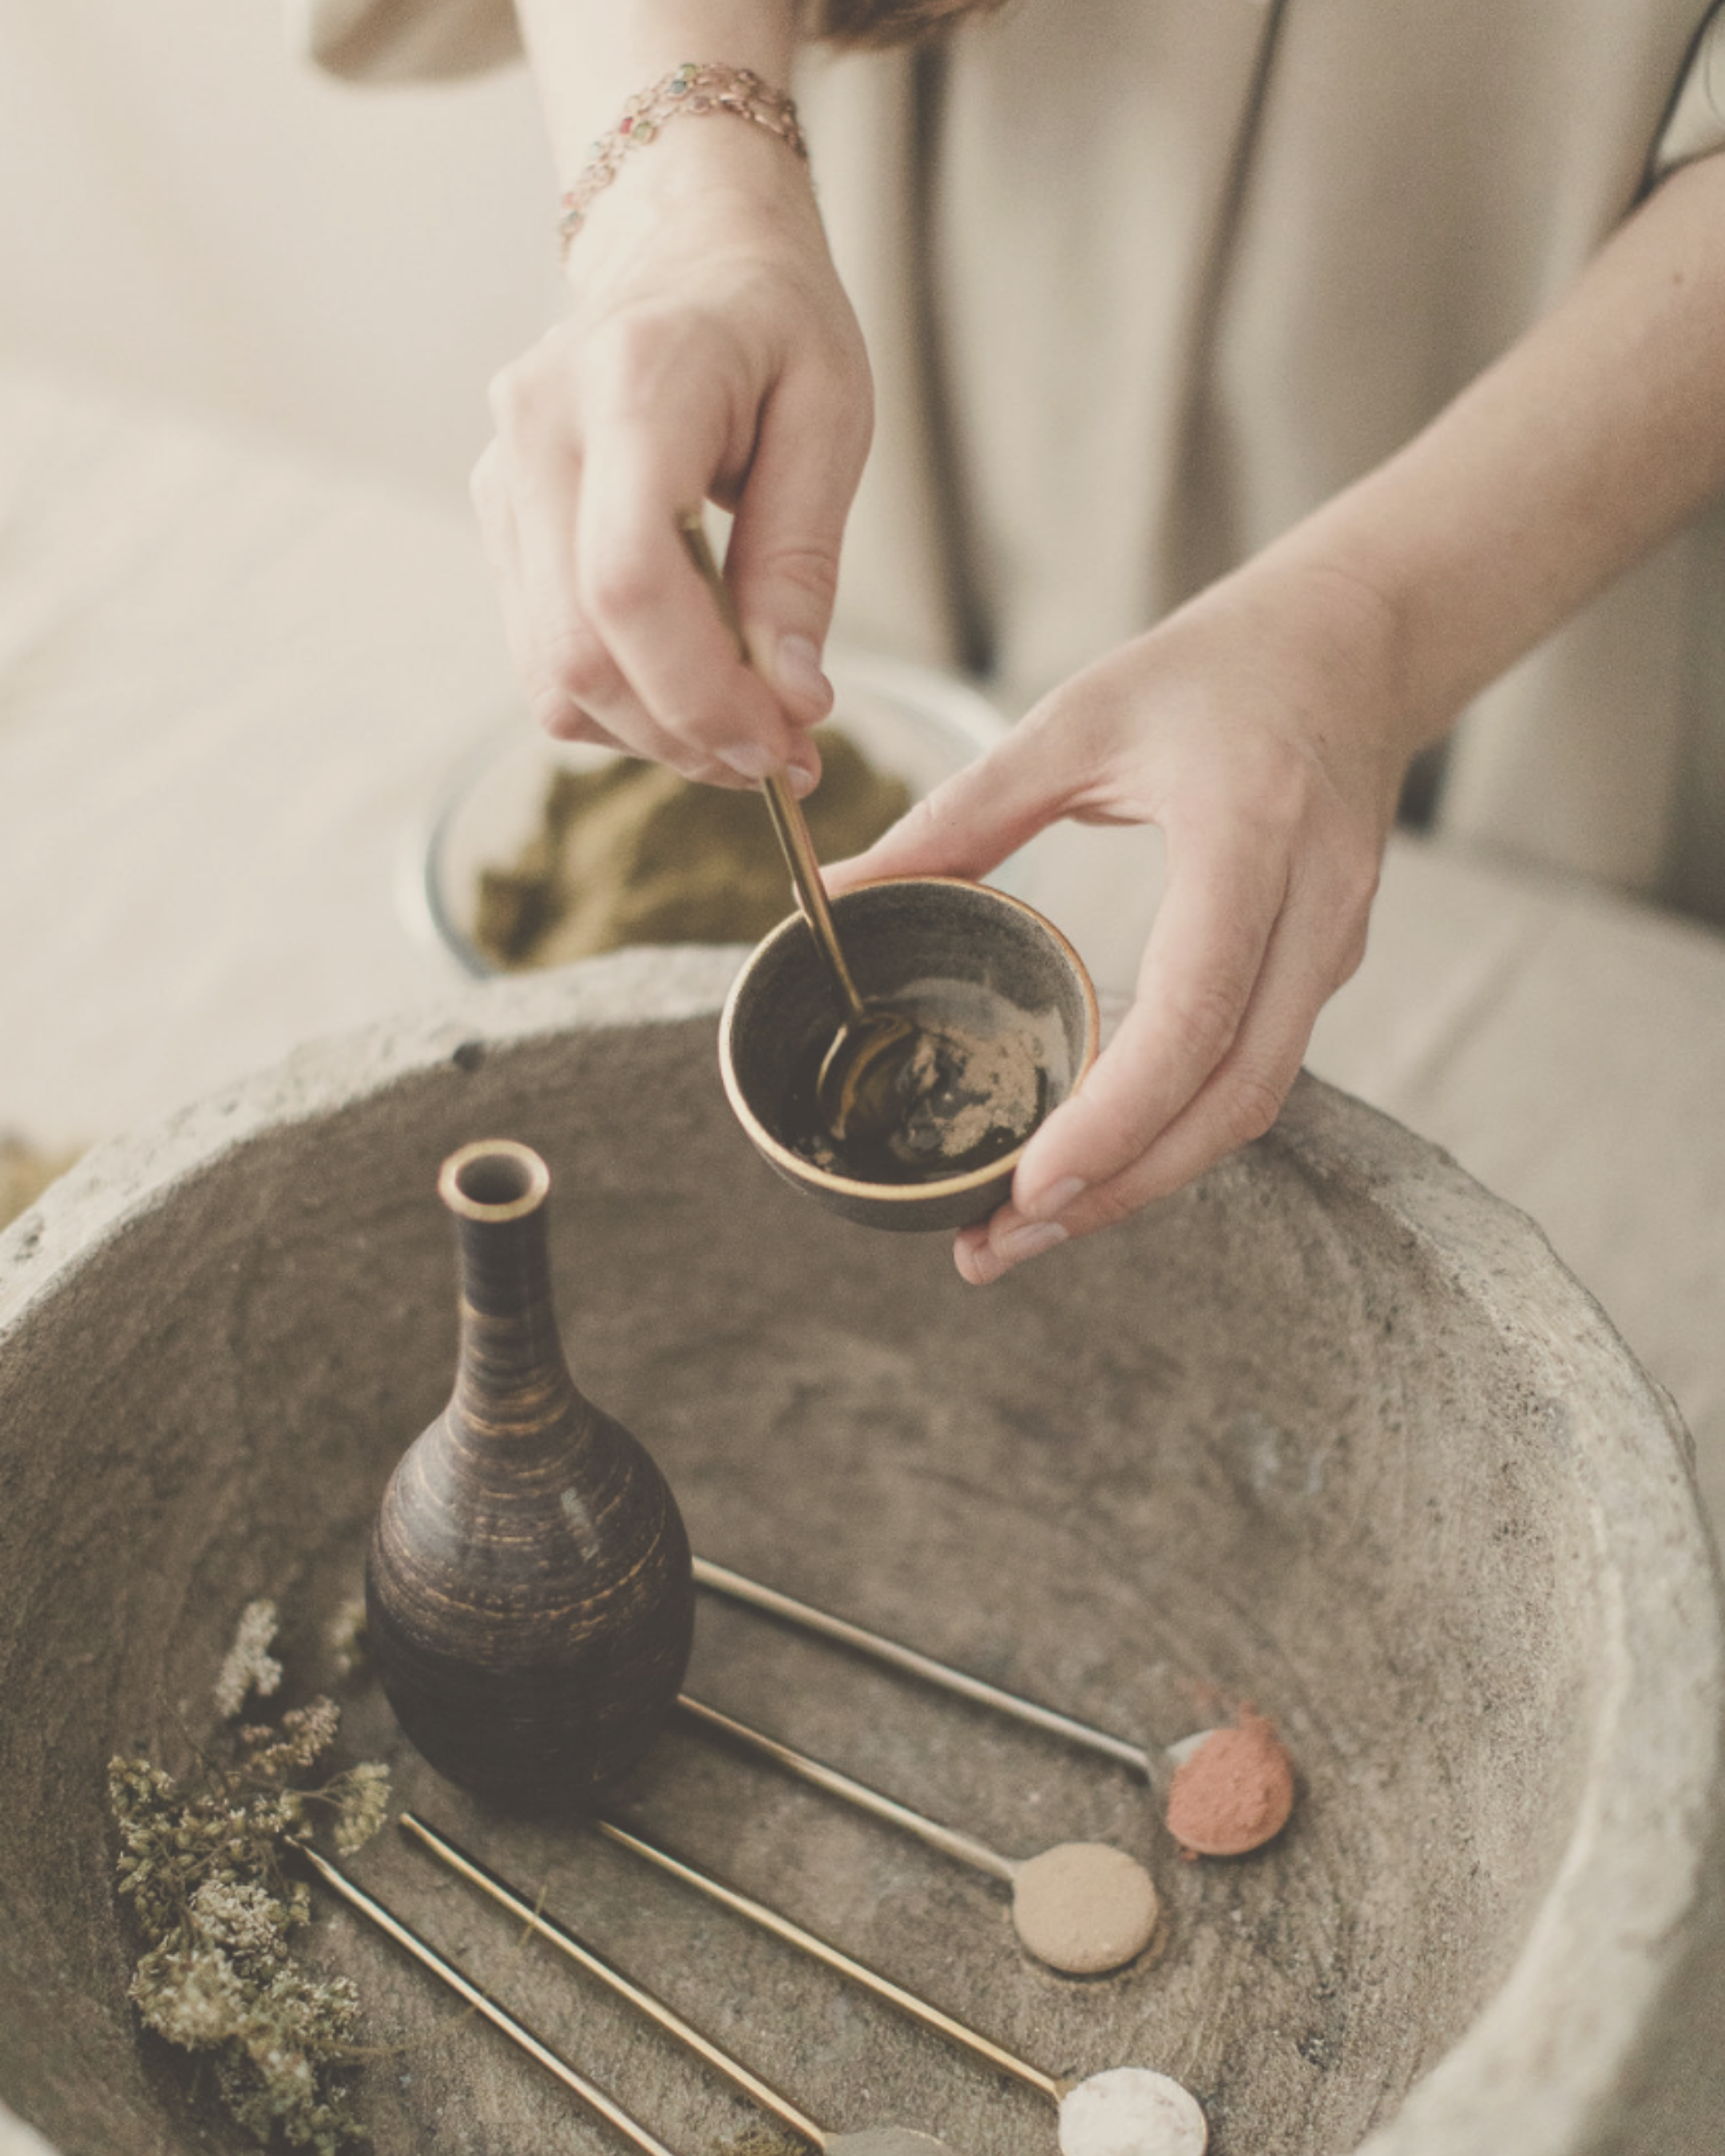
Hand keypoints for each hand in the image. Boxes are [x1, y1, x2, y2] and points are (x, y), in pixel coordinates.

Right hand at [471, 120, 872, 791]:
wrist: (686, 246)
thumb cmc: (773, 322)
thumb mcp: (831, 419)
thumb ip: (801, 561)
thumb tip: (791, 700)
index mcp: (632, 384)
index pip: (627, 582)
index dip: (701, 692)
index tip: (782, 743)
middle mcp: (538, 431)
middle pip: (579, 648)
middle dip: (686, 732)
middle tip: (780, 758)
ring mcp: (501, 479)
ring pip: (551, 672)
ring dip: (655, 731)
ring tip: (746, 725)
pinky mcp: (498, 521)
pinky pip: (544, 656)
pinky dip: (622, 700)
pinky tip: (692, 681)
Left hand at [828, 551, 1418, 1281]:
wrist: (1356, 641)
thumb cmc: (1213, 669)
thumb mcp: (1076, 719)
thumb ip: (958, 815)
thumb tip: (837, 893)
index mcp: (1251, 837)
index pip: (1195, 1010)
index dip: (1117, 1116)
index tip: (1030, 1187)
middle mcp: (1314, 910)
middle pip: (1233, 1098)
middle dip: (1120, 1189)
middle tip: (1002, 1242)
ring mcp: (1333, 949)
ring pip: (1250, 1105)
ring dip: (1145, 1180)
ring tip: (1028, 1225)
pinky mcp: (1324, 970)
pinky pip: (1251, 1074)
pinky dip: (1173, 1132)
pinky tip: (1093, 1155)